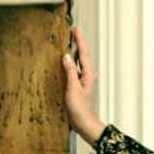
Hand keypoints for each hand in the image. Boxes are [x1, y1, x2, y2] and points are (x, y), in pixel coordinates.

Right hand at [61, 26, 105, 145]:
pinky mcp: (78, 87)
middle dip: (77, 43)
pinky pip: (74, 71)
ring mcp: (83, 81)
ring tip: (67, 43)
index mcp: (88, 74)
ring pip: (79, 63)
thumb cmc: (80, 110)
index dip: (79, 40)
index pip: (84, 53)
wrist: (84, 124)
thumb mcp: (73, 89)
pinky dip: (70, 64)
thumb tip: (67, 56)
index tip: (75, 29)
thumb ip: (70, 72)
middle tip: (71, 32)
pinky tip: (64, 63)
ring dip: (74, 52)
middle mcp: (87, 76)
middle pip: (83, 55)